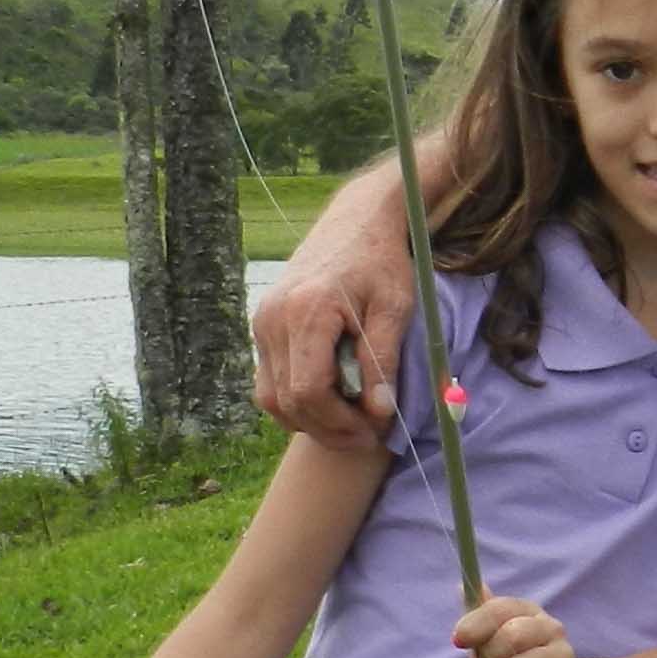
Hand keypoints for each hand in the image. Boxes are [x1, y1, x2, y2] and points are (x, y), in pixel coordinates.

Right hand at [251, 187, 412, 447]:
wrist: (356, 221)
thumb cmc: (381, 262)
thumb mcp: (394, 309)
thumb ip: (383, 361)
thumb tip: (379, 413)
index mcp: (306, 312)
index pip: (308, 392)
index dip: (340, 423)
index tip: (373, 431)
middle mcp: (273, 319)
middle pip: (287, 401)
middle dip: (327, 429)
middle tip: (367, 436)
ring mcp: (262, 322)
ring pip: (272, 397)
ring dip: (310, 420)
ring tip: (351, 422)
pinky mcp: (262, 326)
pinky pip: (269, 379)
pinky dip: (297, 400)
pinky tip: (332, 401)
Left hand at [456, 595, 584, 657]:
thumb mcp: (490, 643)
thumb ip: (478, 618)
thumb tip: (460, 588)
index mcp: (528, 612)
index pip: (501, 608)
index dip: (476, 623)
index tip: (458, 640)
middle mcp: (550, 628)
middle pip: (514, 634)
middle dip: (493, 653)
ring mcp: (562, 657)